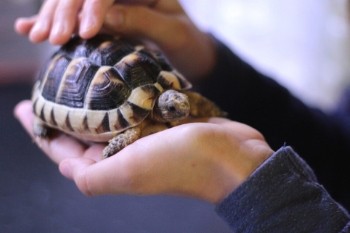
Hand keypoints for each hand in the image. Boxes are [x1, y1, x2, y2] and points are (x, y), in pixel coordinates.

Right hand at [14, 0, 215, 79]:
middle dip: (66, 12)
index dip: (93, 6)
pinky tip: (29, 27)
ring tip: (35, 35)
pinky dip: (53, 20)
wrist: (191, 55)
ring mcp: (111, 2)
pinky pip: (75, 15)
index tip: (86, 32)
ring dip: (52, 16)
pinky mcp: (103, 16)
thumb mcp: (173, 33)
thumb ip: (142, 22)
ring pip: (74, 1)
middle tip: (54, 37)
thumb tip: (104, 18)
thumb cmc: (188, 43)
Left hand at [14, 100, 272, 203]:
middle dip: (63, 111)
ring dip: (91, 98)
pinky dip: (121, 90)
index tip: (21, 108)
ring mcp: (145, 134)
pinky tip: (113, 75)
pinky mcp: (163, 119)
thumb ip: (90, 176)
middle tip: (46, 86)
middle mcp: (125, 150)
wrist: (230, 156)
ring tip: (76, 75)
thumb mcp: (128, 172)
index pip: (64, 149)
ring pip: (109, 113)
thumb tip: (63, 165)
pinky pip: (134, 102)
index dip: (40, 132)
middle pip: (84, 130)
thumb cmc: (180, 163)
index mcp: (112, 165)